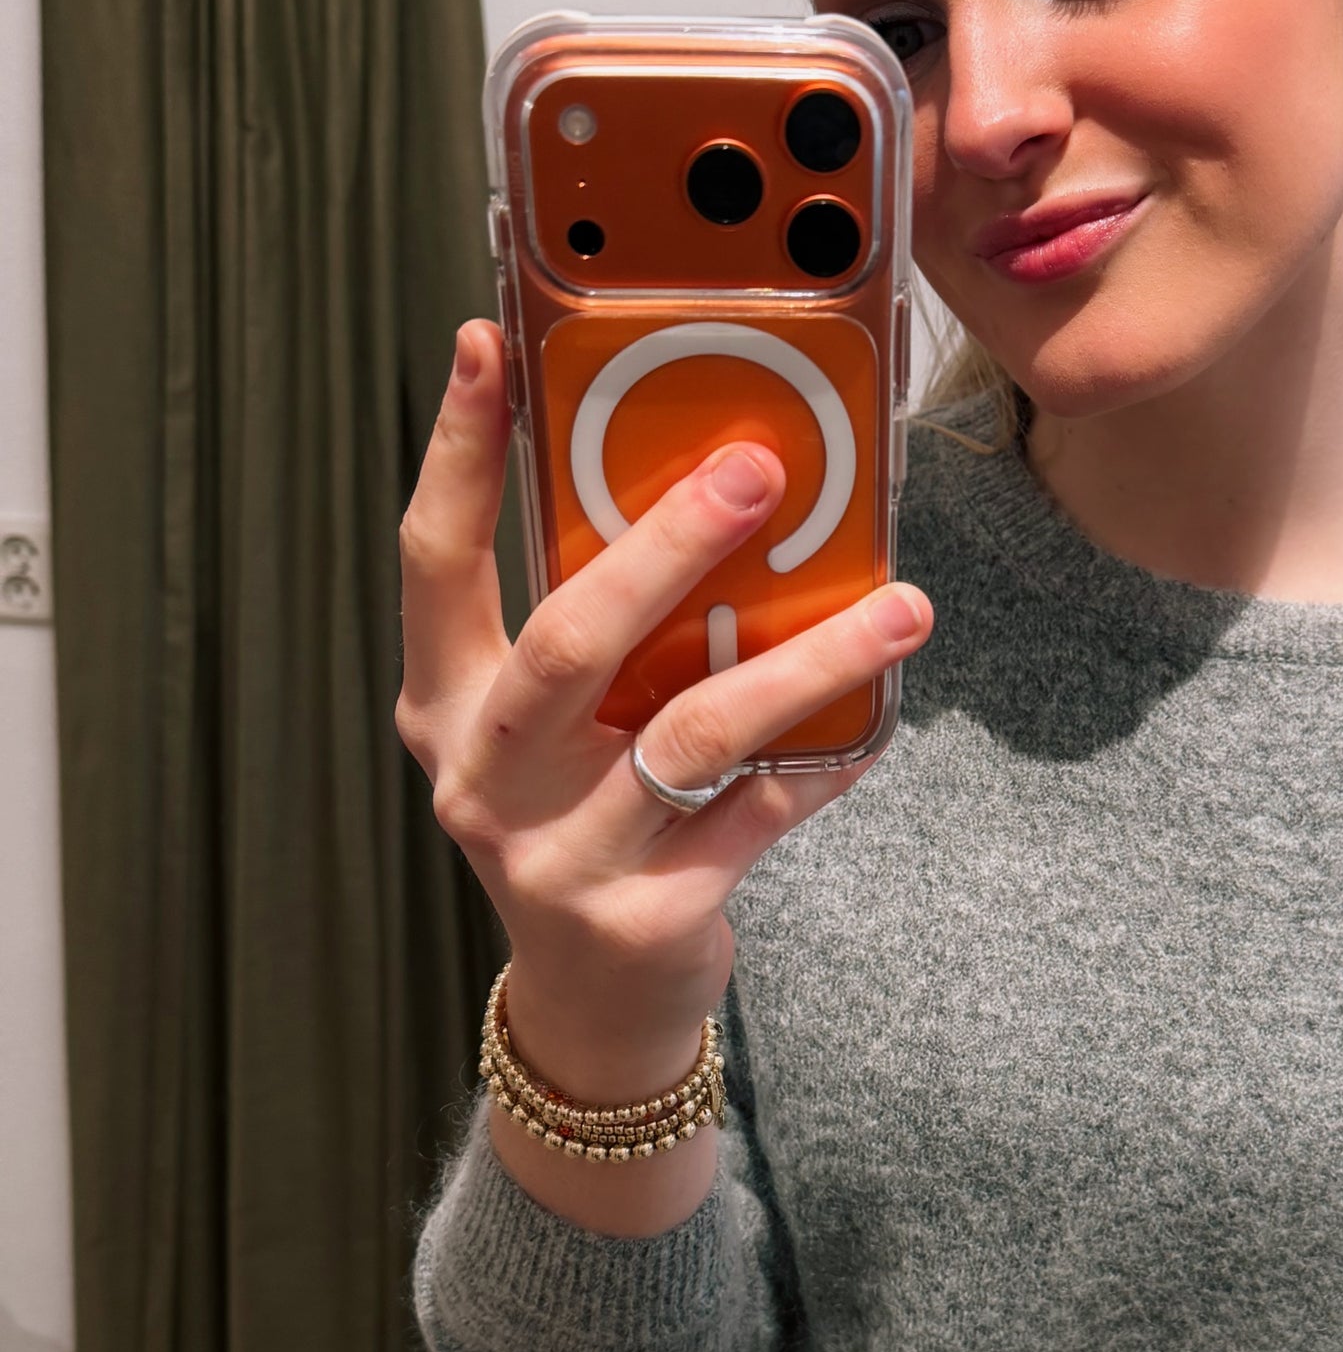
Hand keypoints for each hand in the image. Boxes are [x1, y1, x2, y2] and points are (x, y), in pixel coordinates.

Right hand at [395, 320, 932, 1220]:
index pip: (433, 562)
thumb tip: (714, 484)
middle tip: (759, 468)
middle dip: (665, 545)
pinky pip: (759, 813)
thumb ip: (601, 634)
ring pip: (690, 731)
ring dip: (805, 658)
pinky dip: (827, 760)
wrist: (595, 1007)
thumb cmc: (585, 823)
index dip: (456, 453)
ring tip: (901, 607)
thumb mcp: (558, 728)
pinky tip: (880, 718)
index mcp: (443, 706)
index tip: (486, 343)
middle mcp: (483, 776)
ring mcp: (558, 854)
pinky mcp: (645, 913)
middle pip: (567, 639)